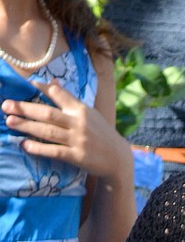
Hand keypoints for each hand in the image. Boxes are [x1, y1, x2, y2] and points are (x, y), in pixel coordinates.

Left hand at [1, 77, 131, 179]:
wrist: (118, 158)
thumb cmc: (101, 134)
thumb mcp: (89, 113)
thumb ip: (69, 99)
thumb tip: (52, 83)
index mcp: (81, 110)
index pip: (59, 95)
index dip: (43, 89)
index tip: (27, 85)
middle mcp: (79, 123)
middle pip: (48, 114)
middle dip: (26, 109)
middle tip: (6, 106)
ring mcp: (78, 140)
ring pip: (48, 131)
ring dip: (27, 126)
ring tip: (10, 122)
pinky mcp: (77, 157)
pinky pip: (54, 151)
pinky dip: (39, 148)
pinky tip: (25, 145)